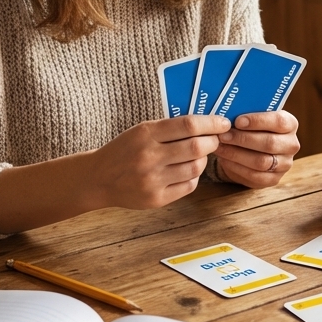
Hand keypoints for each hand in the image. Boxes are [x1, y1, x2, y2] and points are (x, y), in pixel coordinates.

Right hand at [88, 115, 231, 208]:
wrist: (98, 178)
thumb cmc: (125, 149)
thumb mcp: (141, 130)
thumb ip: (171, 127)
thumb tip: (208, 123)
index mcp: (146, 134)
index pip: (188, 125)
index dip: (211, 123)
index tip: (223, 123)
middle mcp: (149, 157)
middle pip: (196, 147)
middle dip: (212, 142)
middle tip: (215, 139)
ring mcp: (152, 180)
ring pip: (196, 168)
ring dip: (204, 159)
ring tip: (199, 155)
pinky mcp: (156, 199)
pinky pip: (189, 186)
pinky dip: (194, 176)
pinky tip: (188, 170)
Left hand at [215, 111, 299, 188]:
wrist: (252, 149)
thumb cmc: (252, 128)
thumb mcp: (254, 118)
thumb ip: (247, 114)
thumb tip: (228, 113)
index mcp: (290, 124)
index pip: (279, 121)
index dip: (258, 121)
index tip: (238, 121)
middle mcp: (291, 145)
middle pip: (270, 143)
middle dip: (243, 139)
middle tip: (224, 136)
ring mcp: (284, 164)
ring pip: (261, 162)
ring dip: (237, 154)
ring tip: (220, 147)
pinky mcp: (273, 179)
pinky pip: (255, 176)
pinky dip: (237, 167)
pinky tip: (225, 159)